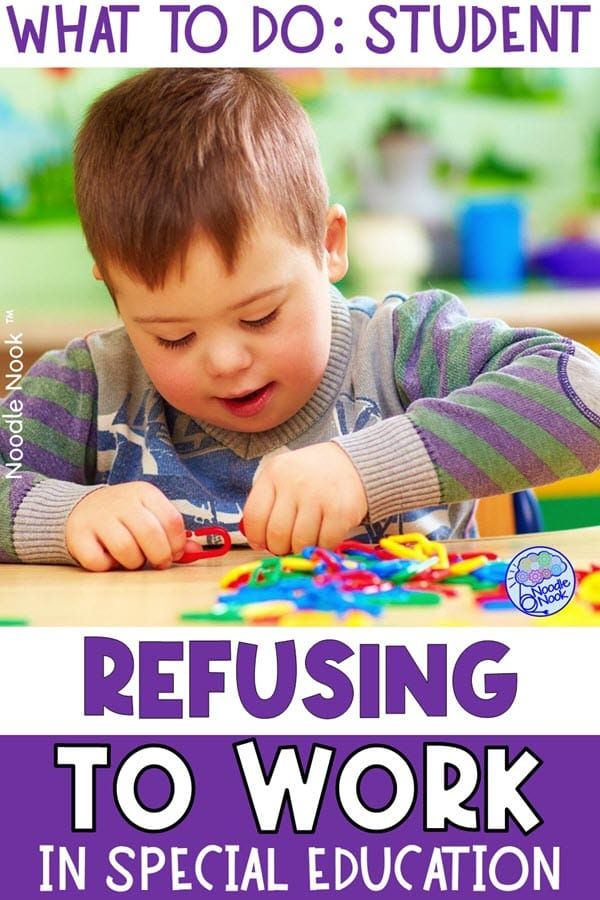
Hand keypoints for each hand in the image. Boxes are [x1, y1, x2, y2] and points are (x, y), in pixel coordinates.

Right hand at [65, 482, 188, 571]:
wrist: (82, 507)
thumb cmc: (126, 517)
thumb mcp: (151, 516)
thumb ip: (173, 534)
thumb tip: (196, 551)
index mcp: (144, 492)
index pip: (172, 520)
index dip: (177, 543)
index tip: (174, 553)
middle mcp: (122, 501)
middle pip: (150, 534)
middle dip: (159, 556)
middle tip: (157, 563)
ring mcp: (98, 516)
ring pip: (126, 549)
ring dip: (133, 562)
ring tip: (131, 559)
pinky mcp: (78, 534)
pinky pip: (99, 561)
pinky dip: (108, 566)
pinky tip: (108, 558)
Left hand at [243, 443, 367, 554]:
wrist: (353, 462)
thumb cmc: (312, 476)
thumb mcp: (283, 477)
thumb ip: (267, 503)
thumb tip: (257, 541)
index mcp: (274, 473)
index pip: (254, 516)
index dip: (255, 537)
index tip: (261, 543)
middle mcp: (294, 483)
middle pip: (276, 534)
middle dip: (279, 547)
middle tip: (286, 545)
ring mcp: (319, 496)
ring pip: (299, 542)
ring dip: (301, 548)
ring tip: (306, 538)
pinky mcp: (341, 511)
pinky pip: (324, 543)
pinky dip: (323, 545)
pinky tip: (324, 535)